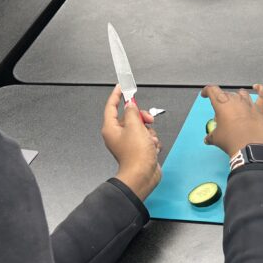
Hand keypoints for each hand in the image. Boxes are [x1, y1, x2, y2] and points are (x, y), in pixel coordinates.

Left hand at [102, 85, 161, 199]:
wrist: (143, 175)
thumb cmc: (135, 155)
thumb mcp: (134, 127)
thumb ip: (132, 112)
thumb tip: (130, 105)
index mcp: (111, 128)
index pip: (111, 106)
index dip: (116, 95)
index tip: (121, 87)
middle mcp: (118, 135)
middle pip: (130, 117)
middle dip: (142, 118)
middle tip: (147, 120)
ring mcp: (129, 142)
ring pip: (142, 127)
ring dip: (150, 132)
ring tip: (149, 141)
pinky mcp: (139, 149)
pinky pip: (148, 137)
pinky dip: (152, 141)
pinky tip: (152, 148)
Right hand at [202, 84, 262, 157]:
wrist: (249, 147)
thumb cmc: (230, 140)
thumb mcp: (215, 138)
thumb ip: (211, 136)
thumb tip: (207, 139)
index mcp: (221, 104)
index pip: (212, 90)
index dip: (207, 91)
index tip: (205, 95)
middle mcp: (235, 100)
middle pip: (226, 94)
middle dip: (221, 102)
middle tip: (220, 116)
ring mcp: (249, 104)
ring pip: (242, 93)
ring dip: (237, 97)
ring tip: (234, 104)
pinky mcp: (260, 109)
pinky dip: (261, 90)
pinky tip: (257, 87)